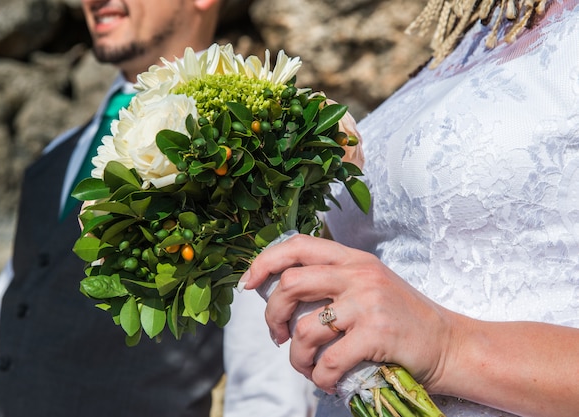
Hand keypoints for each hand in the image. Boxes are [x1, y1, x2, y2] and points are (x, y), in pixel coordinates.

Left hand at [240, 234, 454, 393]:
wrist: (450, 344)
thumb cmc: (404, 319)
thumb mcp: (369, 286)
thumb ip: (334, 282)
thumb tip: (283, 296)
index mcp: (353, 259)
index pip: (298, 246)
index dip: (265, 261)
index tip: (248, 283)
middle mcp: (359, 274)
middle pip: (290, 284)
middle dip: (272, 314)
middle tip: (277, 334)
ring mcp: (368, 302)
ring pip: (304, 328)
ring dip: (296, 356)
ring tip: (306, 366)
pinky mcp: (377, 333)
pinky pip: (329, 360)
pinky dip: (320, 377)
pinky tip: (328, 381)